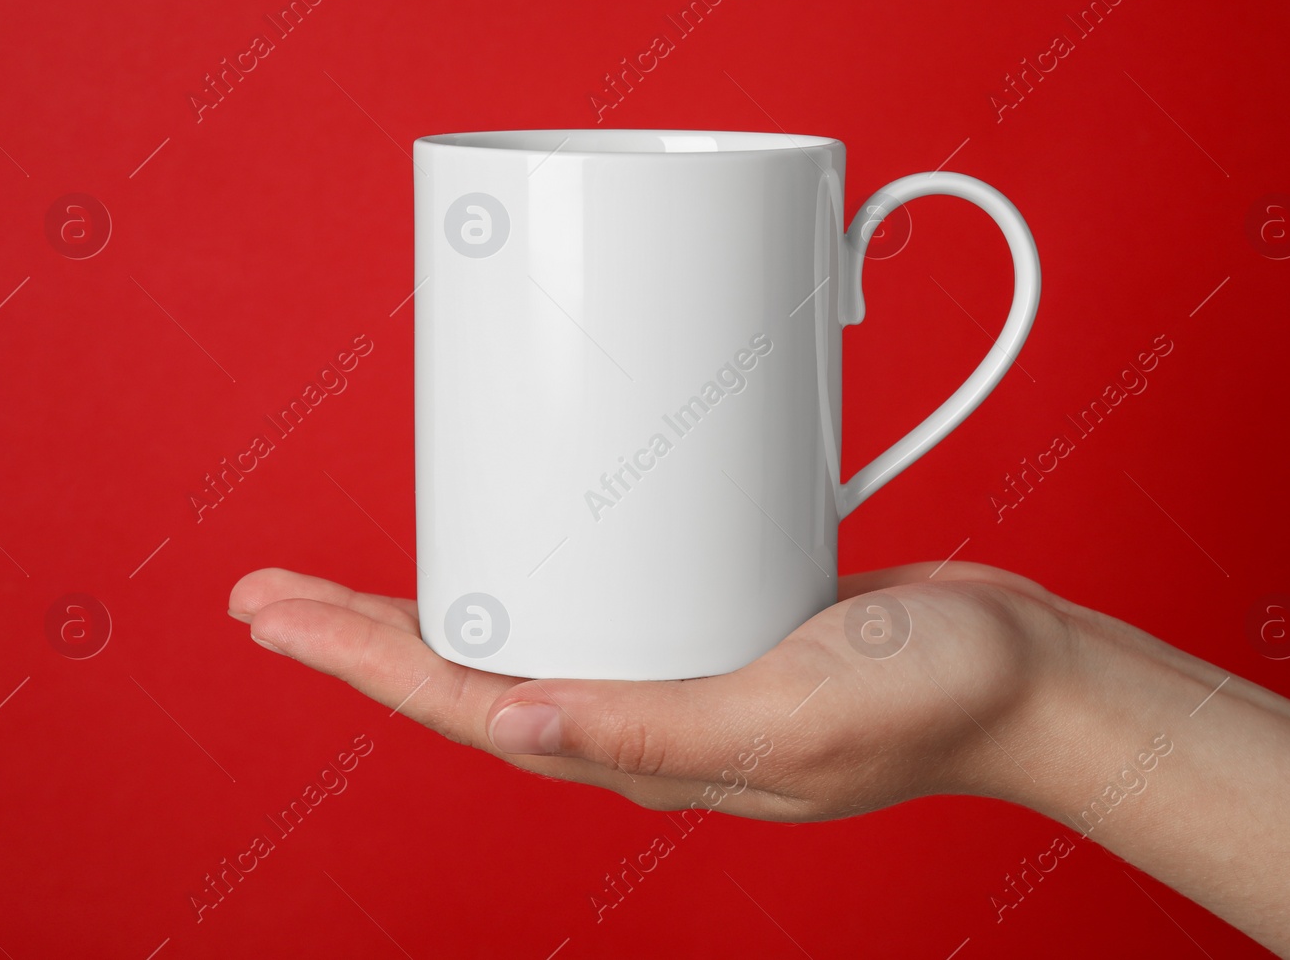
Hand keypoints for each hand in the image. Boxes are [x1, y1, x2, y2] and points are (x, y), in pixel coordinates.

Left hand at [227, 561, 1074, 820]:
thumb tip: (510, 725)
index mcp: (642, 748)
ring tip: (356, 578)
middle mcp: (643, 711)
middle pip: (471, 668)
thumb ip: (652, 731)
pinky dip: (537, 570)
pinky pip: (600, 596)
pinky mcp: (715, 616)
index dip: (358, 660)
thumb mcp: (785, 717)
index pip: (465, 705)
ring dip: (436, 602)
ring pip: (527, 632)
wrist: (1019, 672)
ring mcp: (677, 666)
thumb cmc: (922, 701)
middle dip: (364, 634)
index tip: (270, 617)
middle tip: (272, 591)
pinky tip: (514, 540)